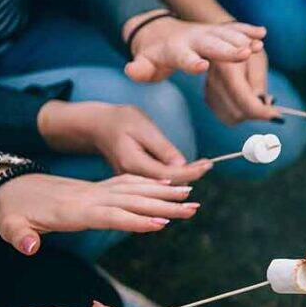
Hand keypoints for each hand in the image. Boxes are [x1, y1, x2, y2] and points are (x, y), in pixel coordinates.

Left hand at [0, 173, 199, 254]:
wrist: (8, 186)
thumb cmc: (11, 210)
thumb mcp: (9, 225)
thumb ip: (20, 236)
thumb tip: (29, 247)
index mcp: (74, 209)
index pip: (111, 215)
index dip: (136, 220)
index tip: (163, 224)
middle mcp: (91, 196)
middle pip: (133, 200)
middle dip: (165, 204)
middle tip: (193, 208)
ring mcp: (96, 189)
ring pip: (135, 188)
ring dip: (164, 191)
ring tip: (190, 196)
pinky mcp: (97, 187)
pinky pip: (128, 182)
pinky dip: (149, 183)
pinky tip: (166, 184)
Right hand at [39, 101, 212, 182]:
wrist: (96, 124)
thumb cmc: (120, 120)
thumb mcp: (143, 128)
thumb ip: (162, 148)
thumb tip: (181, 165)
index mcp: (133, 163)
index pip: (170, 175)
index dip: (192, 171)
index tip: (208, 163)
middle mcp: (131, 177)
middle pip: (168, 184)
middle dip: (191, 175)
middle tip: (209, 164)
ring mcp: (131, 180)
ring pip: (164, 186)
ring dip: (184, 177)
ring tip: (202, 166)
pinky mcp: (133, 179)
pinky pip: (157, 182)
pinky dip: (173, 176)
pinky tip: (186, 169)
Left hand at [124, 11, 266, 82]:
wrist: (159, 31)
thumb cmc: (154, 55)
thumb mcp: (143, 63)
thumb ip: (139, 69)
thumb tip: (131, 70)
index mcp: (175, 50)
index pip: (183, 57)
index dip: (191, 62)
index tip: (202, 66)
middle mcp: (194, 39)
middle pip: (212, 45)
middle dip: (228, 49)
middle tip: (244, 53)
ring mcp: (208, 33)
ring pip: (226, 35)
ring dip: (243, 40)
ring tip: (258, 46)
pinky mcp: (217, 32)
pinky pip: (234, 29)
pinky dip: (247, 30)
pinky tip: (262, 34)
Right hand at [205, 50, 280, 124]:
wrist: (226, 41)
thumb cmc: (247, 47)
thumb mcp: (257, 60)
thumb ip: (258, 84)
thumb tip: (264, 106)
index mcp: (227, 68)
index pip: (245, 101)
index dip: (263, 112)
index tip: (278, 115)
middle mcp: (213, 81)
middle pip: (238, 113)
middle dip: (256, 112)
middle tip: (269, 101)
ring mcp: (209, 90)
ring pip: (232, 118)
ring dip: (248, 113)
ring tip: (257, 97)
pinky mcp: (208, 96)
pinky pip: (226, 116)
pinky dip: (239, 113)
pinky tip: (247, 101)